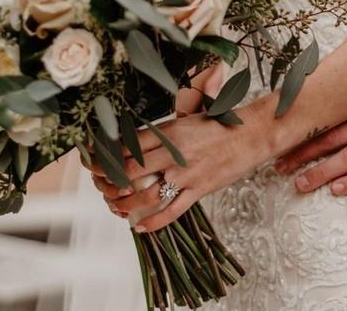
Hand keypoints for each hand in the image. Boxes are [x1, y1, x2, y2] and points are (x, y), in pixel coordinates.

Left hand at [102, 105, 275, 232]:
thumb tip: (133, 143)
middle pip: (130, 172)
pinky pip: (172, 212)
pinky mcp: (200, 190)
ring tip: (115, 207)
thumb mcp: (186, 119)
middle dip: (108, 182)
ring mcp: (187, 174)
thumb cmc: (220, 124)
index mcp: (169, 131)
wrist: (253, 133)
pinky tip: (139, 227)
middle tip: (100, 186)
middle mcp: (175, 153)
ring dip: (125, 205)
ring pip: (146, 196)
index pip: (127, 146)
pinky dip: (153, 223)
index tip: (93, 162)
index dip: (105, 156)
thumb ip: (161, 133)